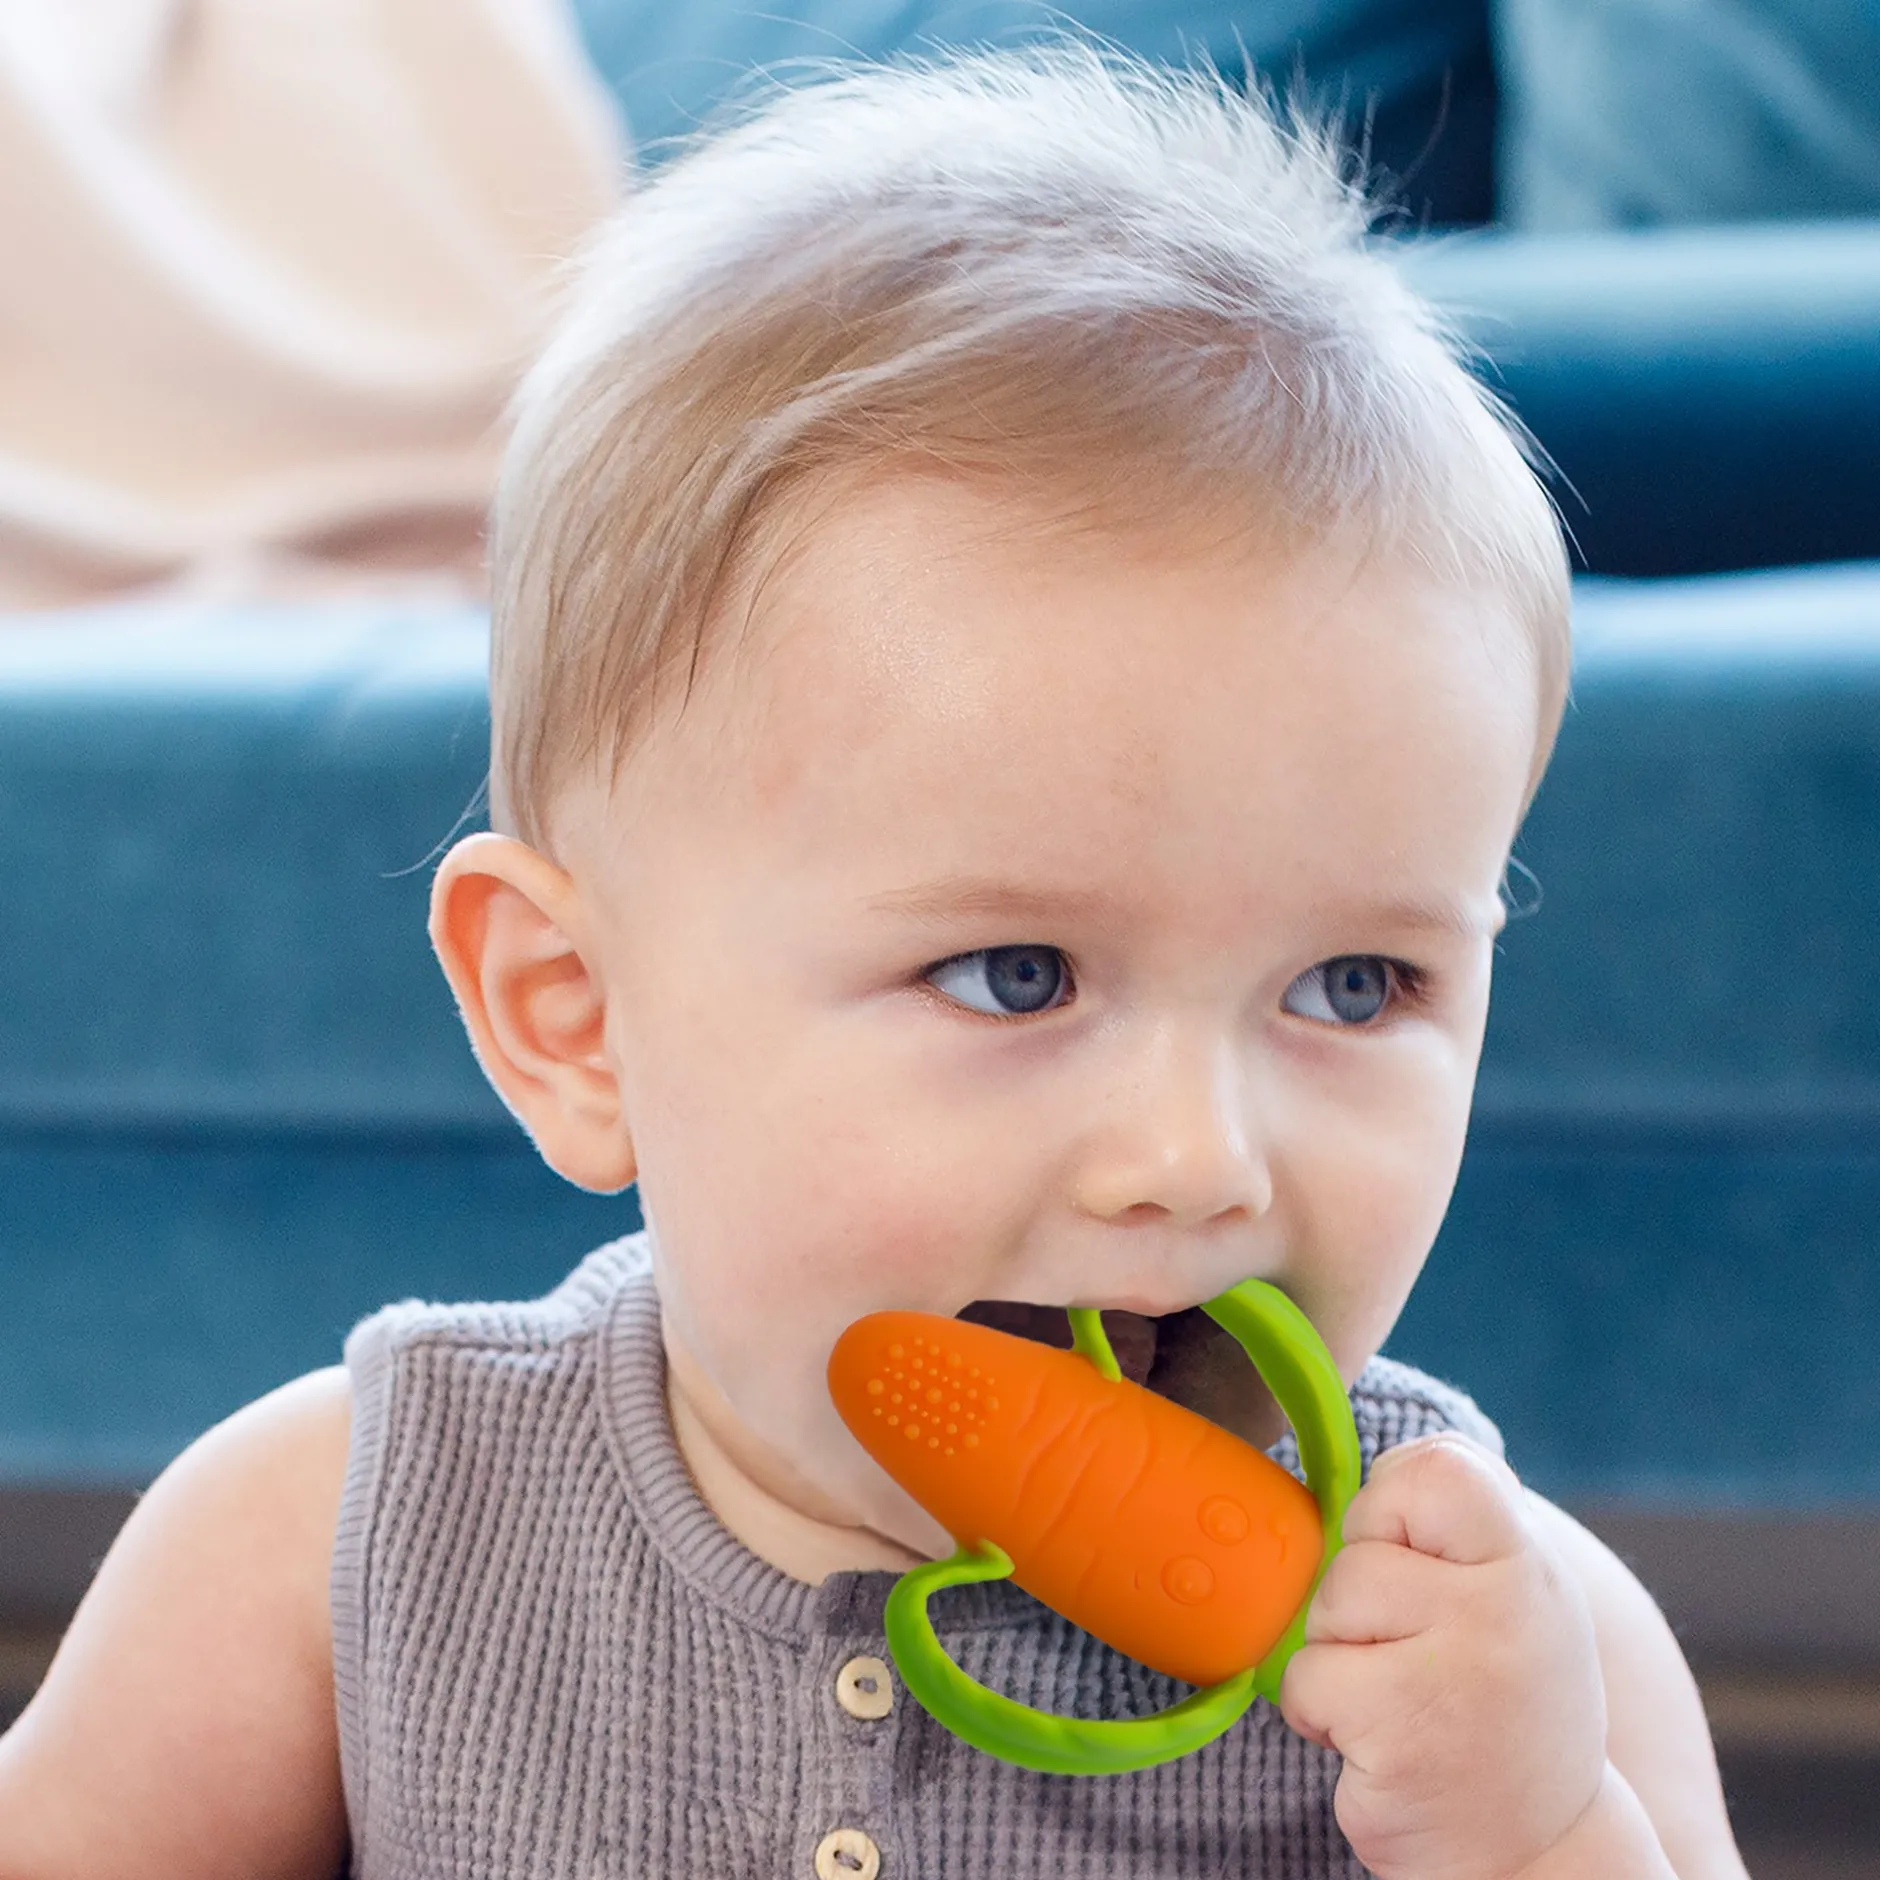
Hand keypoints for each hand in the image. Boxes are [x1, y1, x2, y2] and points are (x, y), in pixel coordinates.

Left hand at [1278, 1433, 1608, 1879]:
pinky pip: (1304, 1678)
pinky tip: (1378, 1742)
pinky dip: (1318, 1713)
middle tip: (1412, 1654)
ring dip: (1337, 1655)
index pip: (1439, 1466)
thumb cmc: (1496, 1702)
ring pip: (1326, 1608)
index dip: (1395, 1498)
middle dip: (1357, 1597)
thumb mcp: (1510, 1598)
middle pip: (1358, 1542)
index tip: (1409, 1553)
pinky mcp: (1399, 1732)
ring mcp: (1456, 1672)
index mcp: (1530, 1563)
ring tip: (1399, 1698)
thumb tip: (1364, 1473)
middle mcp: (1506, 1610)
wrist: (1533, 1849)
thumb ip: (1456, 1530)